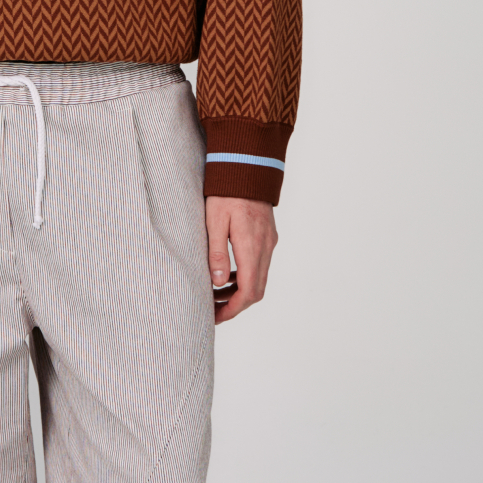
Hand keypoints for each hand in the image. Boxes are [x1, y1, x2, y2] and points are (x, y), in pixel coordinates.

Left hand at [207, 197, 276, 323]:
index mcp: (252, 247)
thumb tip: (219, 283)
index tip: (216, 316)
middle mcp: (265, 248)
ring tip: (215, 296)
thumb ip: (217, 253)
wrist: (248, 165)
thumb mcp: (214, 221)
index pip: (248, 291)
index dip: (232, 309)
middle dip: (235, 306)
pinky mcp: (268, 237)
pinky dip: (245, 278)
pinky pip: (260, 266)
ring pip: (259, 279)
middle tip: (213, 311)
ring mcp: (269, 242)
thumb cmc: (226, 191)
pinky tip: (227, 277)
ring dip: (239, 292)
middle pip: (256, 291)